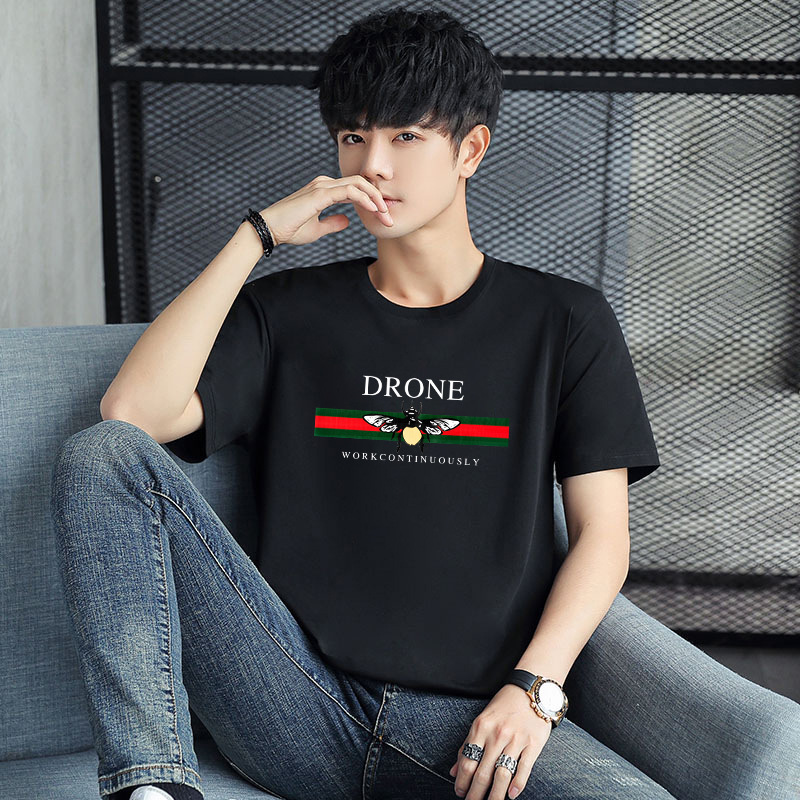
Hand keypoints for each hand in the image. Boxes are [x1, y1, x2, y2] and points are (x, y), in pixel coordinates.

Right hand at [257, 174, 393, 247]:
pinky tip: (374, 209)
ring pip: (357, 184)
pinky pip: (349, 191)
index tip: (382, 217)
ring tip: (386, 213)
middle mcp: (324, 184)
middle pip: (359, 183)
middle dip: (378, 198)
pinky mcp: (320, 194)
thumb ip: (332, 223)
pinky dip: (364, 199)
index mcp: (324, 190)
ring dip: (375, 198)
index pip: (354, 190)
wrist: (270, 230)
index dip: (371, 201)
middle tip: (389, 216)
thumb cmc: (289, 229)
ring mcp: (322, 187)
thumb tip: (347, 221)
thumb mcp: (317, 229)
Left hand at [448, 684, 550, 799]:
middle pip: (483, 772)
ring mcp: (515, 740)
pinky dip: (517, 784)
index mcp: (481, 727)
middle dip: (475, 793)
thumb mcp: (482, 720)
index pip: (467, 761)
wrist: (530, 691)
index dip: (462, 781)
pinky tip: (511, 795)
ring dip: (495, 795)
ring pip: (502, 774)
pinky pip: (524, 768)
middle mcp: (497, 734)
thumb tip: (454, 771)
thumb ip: (467, 745)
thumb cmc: (504, 706)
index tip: (459, 793)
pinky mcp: (533, 744)